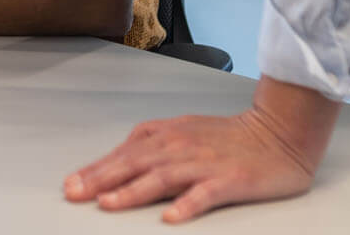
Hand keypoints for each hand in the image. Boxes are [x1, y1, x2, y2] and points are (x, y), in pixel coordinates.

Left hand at [63, 78, 339, 222]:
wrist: (278, 132)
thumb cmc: (228, 137)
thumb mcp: (184, 133)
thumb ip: (151, 147)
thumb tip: (115, 164)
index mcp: (168, 135)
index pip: (125, 153)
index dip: (96, 169)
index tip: (71, 184)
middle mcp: (182, 147)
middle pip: (136, 163)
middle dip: (102, 179)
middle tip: (75, 194)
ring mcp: (205, 164)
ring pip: (163, 177)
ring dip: (133, 191)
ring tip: (109, 204)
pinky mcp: (231, 180)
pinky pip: (205, 193)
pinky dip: (187, 204)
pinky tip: (171, 217)